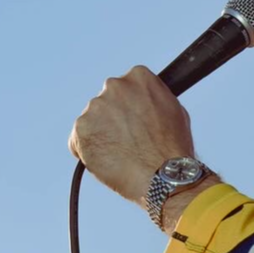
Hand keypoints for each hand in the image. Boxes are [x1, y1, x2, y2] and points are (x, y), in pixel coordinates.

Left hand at [67, 66, 194, 205]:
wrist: (162, 175)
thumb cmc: (172, 148)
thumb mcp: (174, 110)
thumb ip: (154, 99)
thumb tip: (146, 101)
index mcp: (138, 77)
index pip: (126, 88)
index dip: (130, 108)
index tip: (134, 122)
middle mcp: (114, 86)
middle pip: (106, 102)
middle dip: (113, 120)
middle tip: (127, 141)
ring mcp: (95, 107)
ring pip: (92, 122)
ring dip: (100, 135)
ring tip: (120, 155)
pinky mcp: (81, 128)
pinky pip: (78, 141)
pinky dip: (88, 152)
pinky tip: (107, 161)